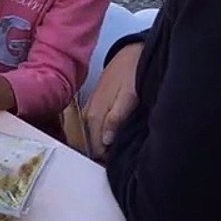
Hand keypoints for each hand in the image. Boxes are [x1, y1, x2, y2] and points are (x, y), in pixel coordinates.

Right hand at [83, 42, 140, 158]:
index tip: (115, 167)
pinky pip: (93, 125)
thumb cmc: (132, 74)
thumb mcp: (128, 96)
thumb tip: (104, 141)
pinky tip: (110, 138)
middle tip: (116, 164)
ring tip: (113, 154)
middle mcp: (88, 113)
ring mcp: (90, 108)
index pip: (95, 145)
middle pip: (90, 141)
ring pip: (91, 133)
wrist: (132, 53)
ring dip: (100, 143)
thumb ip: (116, 118)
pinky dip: (100, 133)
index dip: (104, 158)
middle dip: (100, 152)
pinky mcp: (95, 104)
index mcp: (94, 115)